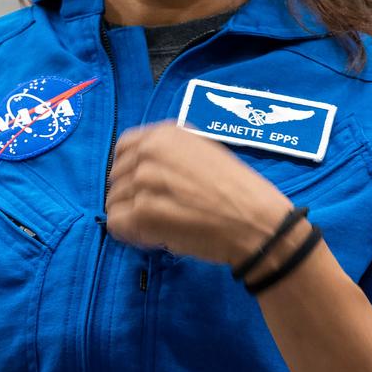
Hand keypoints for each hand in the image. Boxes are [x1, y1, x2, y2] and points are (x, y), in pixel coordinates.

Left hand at [105, 121, 289, 265]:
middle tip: (158, 212)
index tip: (144, 186)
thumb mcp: (205, 151)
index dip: (130, 169)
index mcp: (164, 134)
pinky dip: (130, 234)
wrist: (257, 221)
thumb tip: (143, 167)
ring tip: (161, 226)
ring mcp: (143, 182)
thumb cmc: (239, 190)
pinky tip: (154, 237)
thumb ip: (171, 153)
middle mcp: (149, 153)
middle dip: (132, 196)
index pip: (124, 147)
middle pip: (117, 178)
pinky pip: (116, 225)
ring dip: (133, 218)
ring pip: (114, 202)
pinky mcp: (142, 214)